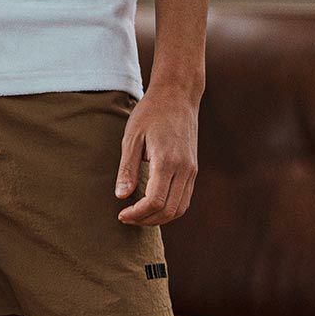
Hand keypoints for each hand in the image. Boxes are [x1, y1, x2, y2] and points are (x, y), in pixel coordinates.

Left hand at [115, 83, 198, 224]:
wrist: (178, 95)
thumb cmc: (151, 113)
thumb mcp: (132, 138)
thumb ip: (127, 169)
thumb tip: (121, 196)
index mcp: (167, 161)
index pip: (155, 201)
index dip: (137, 214)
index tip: (121, 214)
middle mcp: (184, 169)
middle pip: (169, 210)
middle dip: (146, 220)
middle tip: (127, 217)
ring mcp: (192, 170)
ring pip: (180, 208)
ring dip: (159, 218)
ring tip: (138, 215)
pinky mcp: (193, 169)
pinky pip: (184, 198)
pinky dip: (169, 209)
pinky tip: (152, 205)